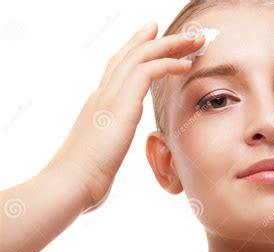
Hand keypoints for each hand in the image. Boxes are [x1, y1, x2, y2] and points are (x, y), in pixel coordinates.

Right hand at [46, 22, 203, 211]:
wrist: (70, 186)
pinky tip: (185, 65)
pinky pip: (146, 72)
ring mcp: (109, 97)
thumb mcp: (100, 156)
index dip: (135, 49)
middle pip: (130, 55)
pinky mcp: (120, 105)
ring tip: (193, 40)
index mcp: (99, 106)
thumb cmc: (84, 181)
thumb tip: (108, 154)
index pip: (118, 68)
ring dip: (169, 45)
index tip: (152, 36)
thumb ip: (107, 147)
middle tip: (181, 32)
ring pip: (140, 56)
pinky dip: (167, 63)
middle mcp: (103, 95)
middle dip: (156, 40)